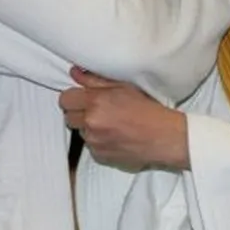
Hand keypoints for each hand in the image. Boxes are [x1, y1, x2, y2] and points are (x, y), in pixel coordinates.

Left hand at [60, 66, 188, 170]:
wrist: (164, 137)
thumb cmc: (148, 109)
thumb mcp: (124, 87)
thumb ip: (95, 80)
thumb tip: (75, 73)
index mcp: (96, 101)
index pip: (65, 99)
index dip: (74, 98)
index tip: (84, 98)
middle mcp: (91, 122)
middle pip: (69, 116)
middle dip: (80, 113)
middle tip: (100, 110)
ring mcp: (94, 141)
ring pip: (81, 132)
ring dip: (90, 128)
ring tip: (112, 124)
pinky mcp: (99, 157)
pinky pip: (91, 147)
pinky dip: (99, 142)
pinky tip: (116, 137)